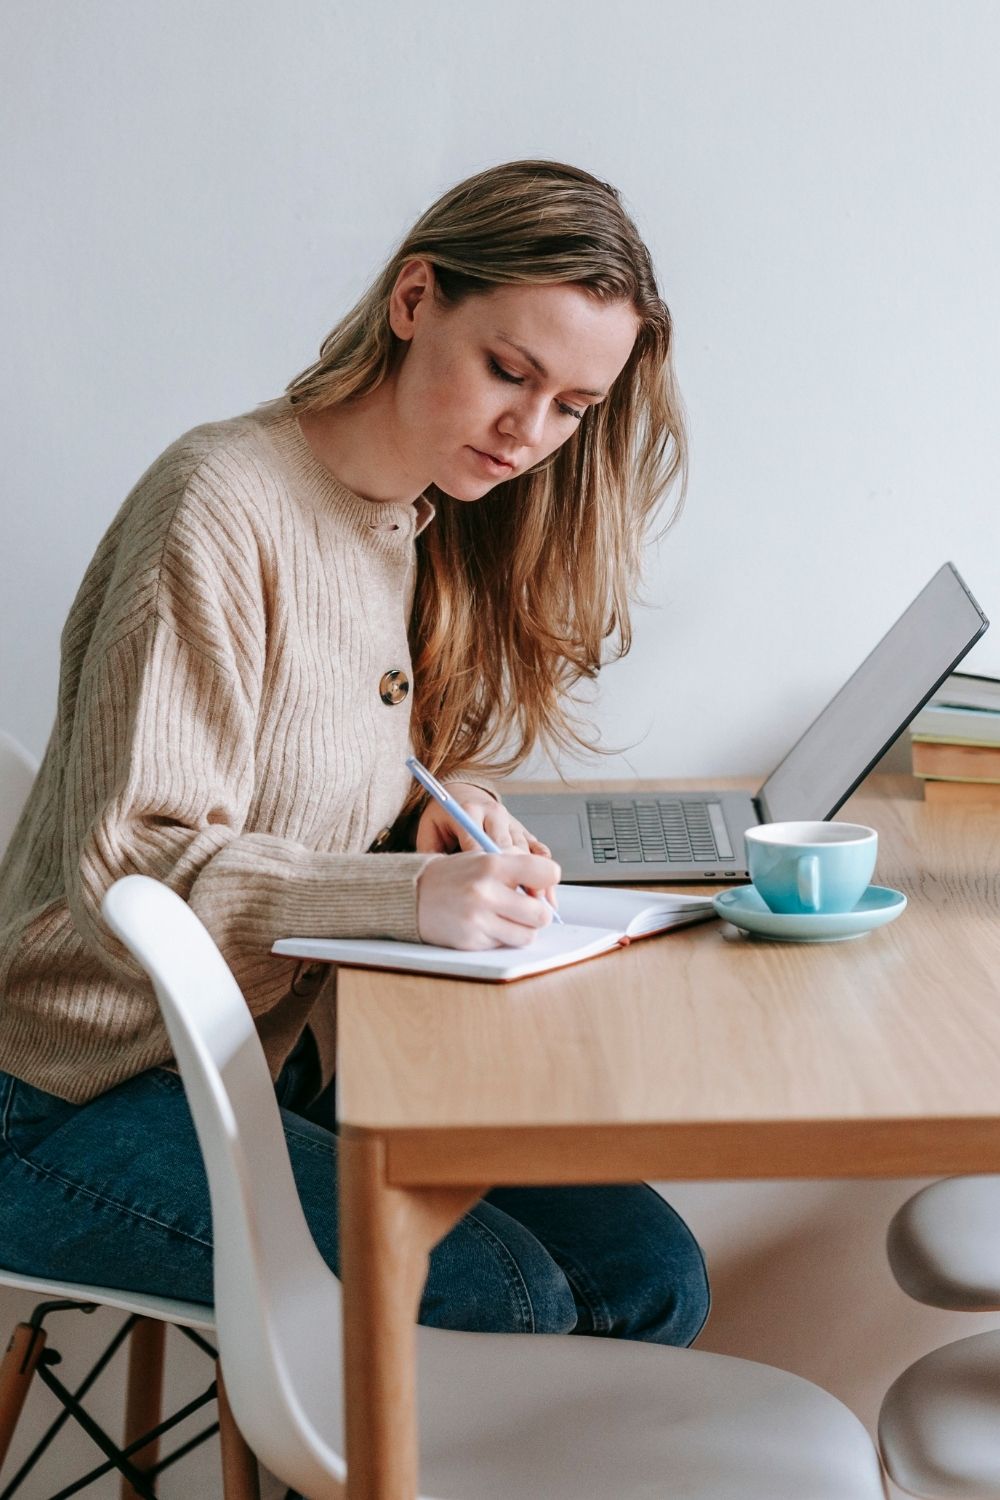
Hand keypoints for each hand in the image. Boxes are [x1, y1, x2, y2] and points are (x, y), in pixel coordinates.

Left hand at [415, 781, 558, 910]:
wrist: (460, 793)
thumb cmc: (443, 818)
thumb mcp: (429, 831)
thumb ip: (431, 854)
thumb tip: (431, 884)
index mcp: (469, 811)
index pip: (478, 843)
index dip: (485, 871)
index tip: (489, 896)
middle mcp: (494, 814)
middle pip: (508, 847)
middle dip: (515, 877)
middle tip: (519, 904)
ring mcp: (511, 821)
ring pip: (526, 850)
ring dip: (534, 878)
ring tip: (538, 904)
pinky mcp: (523, 829)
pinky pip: (538, 849)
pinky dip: (544, 871)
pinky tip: (548, 890)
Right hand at [416, 849, 562, 949]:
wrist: (411, 894)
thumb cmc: (452, 876)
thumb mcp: (482, 858)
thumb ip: (515, 869)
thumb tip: (547, 891)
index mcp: (492, 864)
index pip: (546, 872)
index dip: (547, 879)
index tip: (537, 883)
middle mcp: (486, 891)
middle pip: (541, 913)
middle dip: (536, 913)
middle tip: (524, 907)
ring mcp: (478, 919)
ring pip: (527, 936)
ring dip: (521, 929)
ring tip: (505, 917)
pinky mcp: (471, 941)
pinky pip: (504, 945)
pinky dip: (500, 938)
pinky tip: (484, 925)